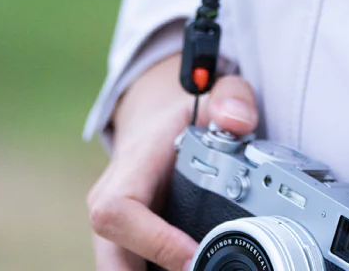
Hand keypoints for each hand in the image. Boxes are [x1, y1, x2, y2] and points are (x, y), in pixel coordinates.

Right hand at [88, 53, 258, 270]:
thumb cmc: (180, 117)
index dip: (154, 241)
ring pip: (121, 270)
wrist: (153, 127)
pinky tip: (199, 267)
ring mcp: (113, 233)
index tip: (194, 258)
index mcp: (128, 170)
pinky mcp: (125, 249)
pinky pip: (135, 270)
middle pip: (111, 260)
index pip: (120, 212)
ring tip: (204, 267)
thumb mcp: (210, 95)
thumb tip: (238, 122)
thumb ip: (232, 99)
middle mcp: (110, 204)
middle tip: (203, 270)